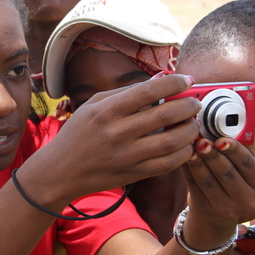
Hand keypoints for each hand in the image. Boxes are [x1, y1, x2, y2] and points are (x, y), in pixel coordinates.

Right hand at [26, 74, 200, 203]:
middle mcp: (117, 132)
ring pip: (172, 141)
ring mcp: (126, 156)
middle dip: (188, 105)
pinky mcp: (133, 174)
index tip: (186, 80)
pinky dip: (184, 152)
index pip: (148, 91)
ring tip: (193, 122)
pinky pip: (168, 164)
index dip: (173, 83)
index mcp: (106, 111)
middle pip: (165, 115)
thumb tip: (157, 81)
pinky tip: (186, 144)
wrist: (60, 171)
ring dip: (190, 129)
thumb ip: (123, 93)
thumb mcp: (92, 106)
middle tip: (194, 102)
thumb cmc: (78, 134)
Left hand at [183, 137, 254, 231]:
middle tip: (202, 140)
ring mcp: (227, 208)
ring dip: (198, 161)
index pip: (248, 164)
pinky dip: (188, 169)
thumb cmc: (236, 175)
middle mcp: (250, 201)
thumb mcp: (248, 159)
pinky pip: (194, 186)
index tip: (221, 139)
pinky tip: (184, 157)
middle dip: (213, 155)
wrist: (220, 208)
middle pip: (227, 173)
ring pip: (208, 180)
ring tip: (191, 146)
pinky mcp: (206, 210)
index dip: (234, 150)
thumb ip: (250, 135)